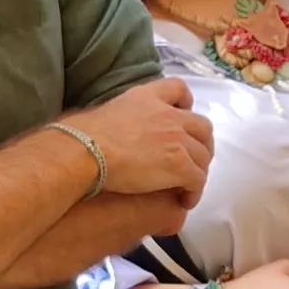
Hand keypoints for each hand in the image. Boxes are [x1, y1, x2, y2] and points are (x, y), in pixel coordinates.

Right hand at [60, 79, 212, 198]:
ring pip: (203, 156)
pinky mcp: (180, 164)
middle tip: (192, 160)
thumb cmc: (85, 136)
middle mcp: (169, 115)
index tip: (184, 115)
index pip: (178, 88)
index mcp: (148, 97)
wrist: (88, 151)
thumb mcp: (107, 112)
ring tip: (187, 187)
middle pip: (202, 126)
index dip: (186, 102)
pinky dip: (194, 191)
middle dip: (202, 144)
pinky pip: (198, 180)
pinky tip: (185, 200)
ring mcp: (177, 139)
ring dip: (198, 171)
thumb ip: (122, 115)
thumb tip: (113, 129)